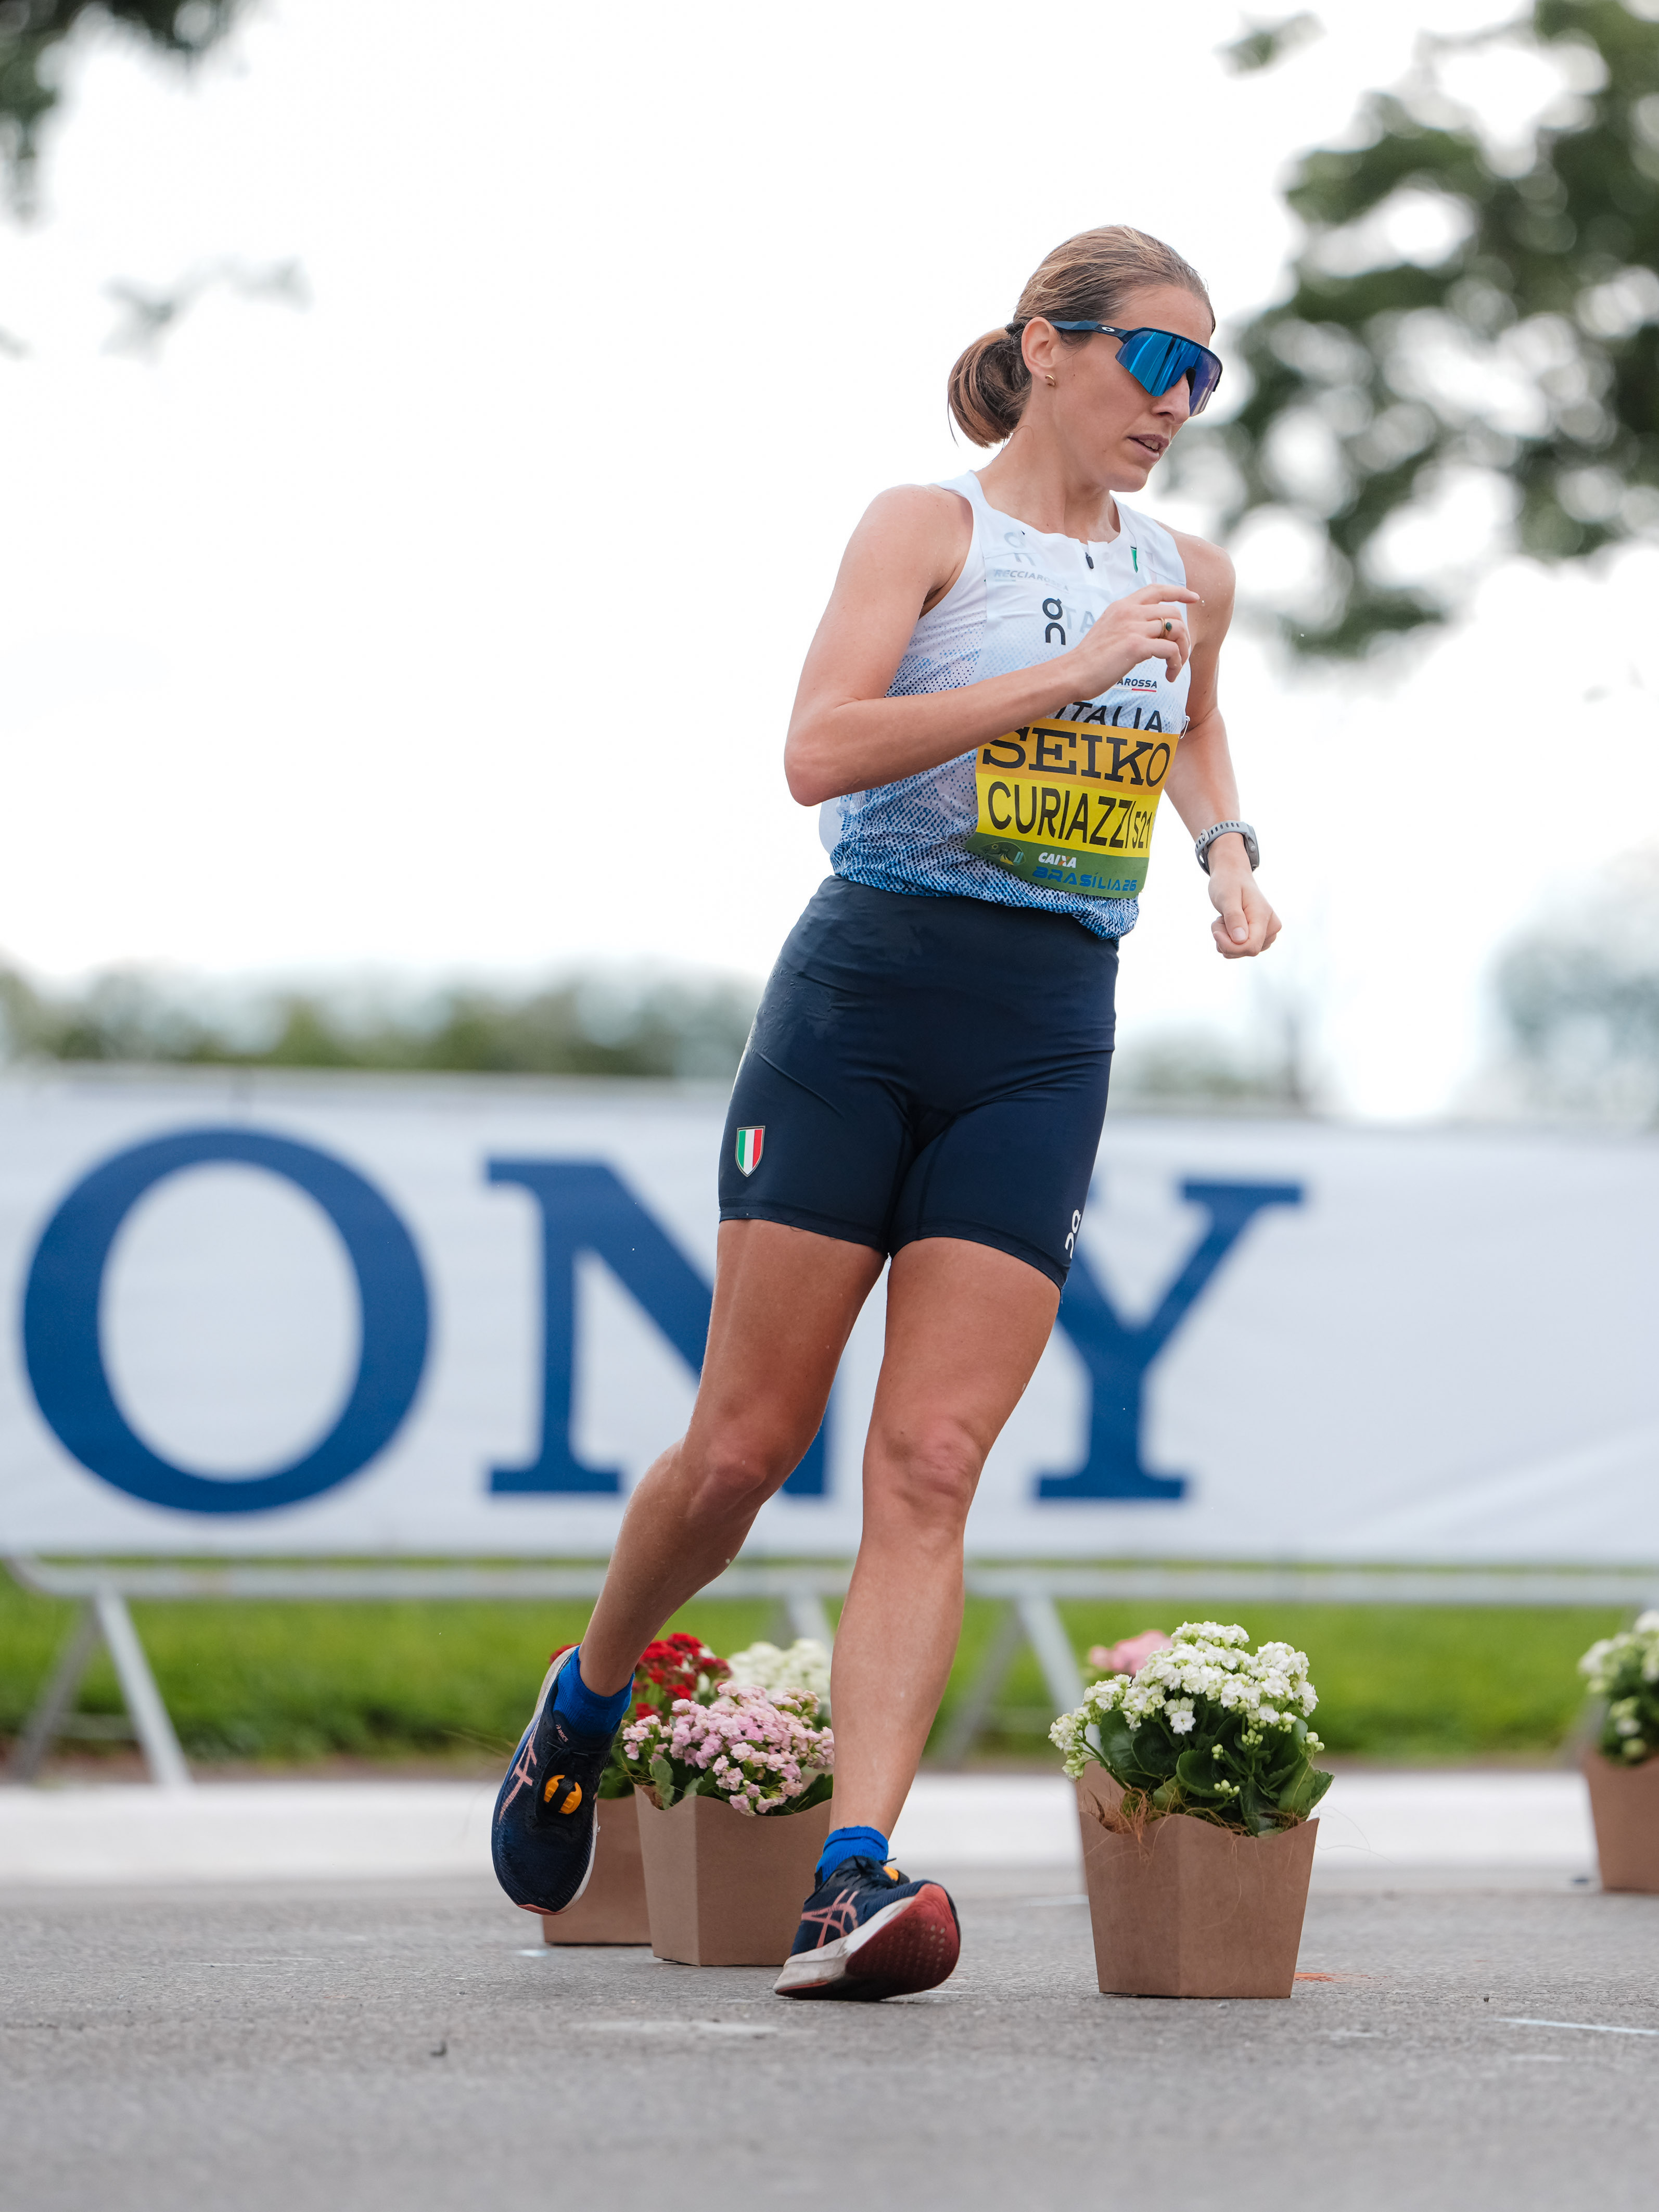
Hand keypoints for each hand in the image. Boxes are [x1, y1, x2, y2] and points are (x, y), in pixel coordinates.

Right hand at [1059, 582, 1201, 698]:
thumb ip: (1130, 625)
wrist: (1073, 673)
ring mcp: (1133, 628)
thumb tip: (1155, 632)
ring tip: (1175, 667)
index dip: (1179, 592)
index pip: (1157, 589)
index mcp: (1122, 606)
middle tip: (1181, 654)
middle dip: (1184, 635)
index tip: (1194, 598)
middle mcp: (1129, 612)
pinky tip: (1169, 675)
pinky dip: (1175, 663)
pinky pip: (1170, 650)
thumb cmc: (1090, 659)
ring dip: (1182, 651)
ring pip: (1176, 631)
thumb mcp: (1110, 630)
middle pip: (1173, 613)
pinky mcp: (1136, 646)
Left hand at [1206, 843, 1280, 959]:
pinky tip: (1229, 925)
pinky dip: (1229, 941)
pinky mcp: (1261, 938)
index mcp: (1264, 916)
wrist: (1233, 876)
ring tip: (1226, 919)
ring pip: (1241, 952)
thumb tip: (1240, 940)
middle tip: (1219, 919)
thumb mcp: (1227, 897)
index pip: (1250, 947)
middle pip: (1245, 951)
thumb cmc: (1229, 883)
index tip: (1215, 932)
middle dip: (1225, 940)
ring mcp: (1268, 934)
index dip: (1229, 945)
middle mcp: (1271, 927)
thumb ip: (1234, 917)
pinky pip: (1240, 950)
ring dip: (1225, 940)